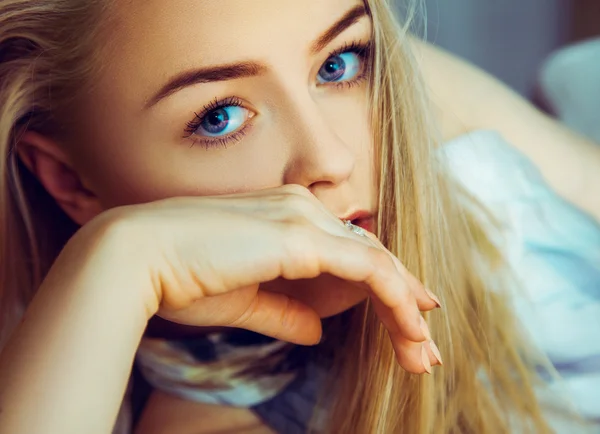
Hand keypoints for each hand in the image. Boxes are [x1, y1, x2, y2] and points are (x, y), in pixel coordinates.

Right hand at [93, 184, 440, 372]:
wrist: (139, 257)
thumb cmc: (183, 276)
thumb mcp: (245, 301)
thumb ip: (285, 312)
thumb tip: (317, 330)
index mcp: (288, 217)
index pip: (349, 254)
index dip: (382, 291)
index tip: (404, 328)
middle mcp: (303, 209)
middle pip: (371, 258)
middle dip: (403, 304)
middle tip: (424, 350)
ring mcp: (304, 219)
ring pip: (378, 263)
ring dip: (406, 308)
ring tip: (423, 352)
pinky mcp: (302, 237)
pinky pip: (368, 268)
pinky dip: (395, 298)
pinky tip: (411, 327)